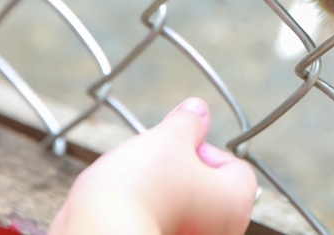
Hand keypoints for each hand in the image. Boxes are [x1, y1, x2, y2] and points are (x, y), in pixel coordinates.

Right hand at [48, 98, 256, 234]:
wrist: (97, 232)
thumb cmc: (140, 190)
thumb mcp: (168, 140)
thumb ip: (187, 123)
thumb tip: (197, 111)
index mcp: (236, 203)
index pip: (232, 165)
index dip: (202, 149)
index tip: (177, 147)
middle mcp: (224, 231)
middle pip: (207, 187)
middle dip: (179, 171)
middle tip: (154, 165)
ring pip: (183, 207)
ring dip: (162, 194)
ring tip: (138, 189)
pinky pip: (161, 223)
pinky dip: (148, 214)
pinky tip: (128, 209)